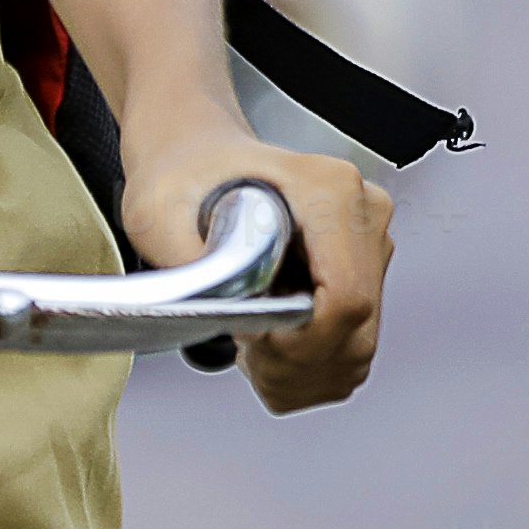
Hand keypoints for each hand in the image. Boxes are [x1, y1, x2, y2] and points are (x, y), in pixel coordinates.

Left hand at [124, 132, 390, 412]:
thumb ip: (190, 264)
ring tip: (252, 344)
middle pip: (354, 333)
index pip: (345, 300)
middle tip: (244, 347)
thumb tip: (221, 309)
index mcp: (329, 190)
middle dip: (293, 363)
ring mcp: (368, 245)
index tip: (253, 338)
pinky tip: (270, 343)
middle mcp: (361, 215)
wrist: (195, 157)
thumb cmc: (183, 175)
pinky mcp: (363, 273)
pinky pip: (351, 348)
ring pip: (355, 348)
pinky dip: (309, 366)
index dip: (297, 342)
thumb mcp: (160, 214)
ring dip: (300, 371)